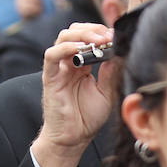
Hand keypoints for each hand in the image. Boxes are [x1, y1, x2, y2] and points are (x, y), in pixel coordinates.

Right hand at [30, 23, 120, 166]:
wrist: (72, 138)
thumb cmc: (87, 118)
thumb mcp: (107, 91)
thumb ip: (110, 72)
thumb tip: (117, 52)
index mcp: (82, 64)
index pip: (89, 37)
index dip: (102, 30)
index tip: (117, 33)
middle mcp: (69, 62)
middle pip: (75, 31)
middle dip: (93, 28)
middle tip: (109, 35)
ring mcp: (58, 68)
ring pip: (63, 37)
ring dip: (81, 34)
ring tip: (98, 40)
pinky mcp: (50, 77)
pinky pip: (52, 55)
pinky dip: (65, 48)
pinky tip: (80, 50)